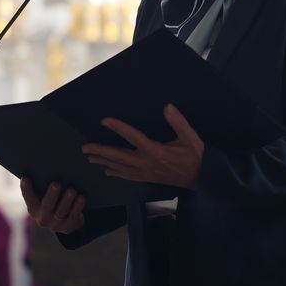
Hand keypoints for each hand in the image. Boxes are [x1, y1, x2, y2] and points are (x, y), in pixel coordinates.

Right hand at [21, 179, 86, 234]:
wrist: (66, 221)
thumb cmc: (55, 201)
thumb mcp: (46, 195)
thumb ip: (43, 185)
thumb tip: (46, 166)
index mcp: (34, 208)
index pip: (28, 197)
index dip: (26, 188)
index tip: (26, 177)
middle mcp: (42, 218)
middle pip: (46, 206)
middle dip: (51, 194)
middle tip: (56, 183)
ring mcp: (55, 225)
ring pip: (61, 212)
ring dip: (67, 200)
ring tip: (72, 189)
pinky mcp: (68, 228)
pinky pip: (73, 216)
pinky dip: (78, 206)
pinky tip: (82, 197)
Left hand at [82, 104, 203, 188]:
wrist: (200, 179)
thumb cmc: (195, 157)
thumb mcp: (190, 137)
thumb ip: (178, 122)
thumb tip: (167, 107)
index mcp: (154, 150)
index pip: (132, 136)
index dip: (118, 127)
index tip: (105, 121)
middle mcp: (146, 162)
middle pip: (118, 156)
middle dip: (101, 151)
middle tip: (85, 147)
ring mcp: (145, 172)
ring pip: (119, 167)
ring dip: (104, 162)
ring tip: (90, 158)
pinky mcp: (147, 178)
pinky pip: (127, 176)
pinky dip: (116, 173)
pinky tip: (107, 171)